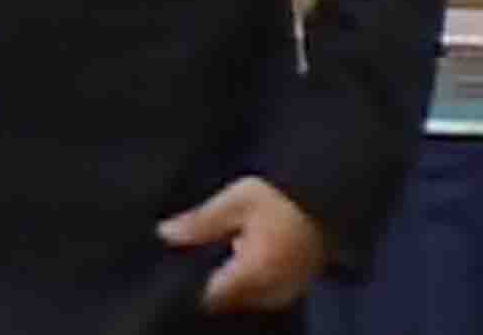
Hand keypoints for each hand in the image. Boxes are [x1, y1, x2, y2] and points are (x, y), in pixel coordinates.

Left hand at [158, 175, 324, 311]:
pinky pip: (266, 292)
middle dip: (214, 277)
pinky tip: (252, 249)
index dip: (192, 283)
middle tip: (211, 244)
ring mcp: (289, 291)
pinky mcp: (299, 286)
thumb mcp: (235, 200)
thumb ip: (200, 222)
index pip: (212, 296)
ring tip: (235, 241)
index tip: (183, 263)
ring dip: (235, 277)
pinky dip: (254, 278)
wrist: (328, 196)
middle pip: (229, 299)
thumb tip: (166, 233)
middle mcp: (274, 290)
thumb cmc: (283, 196)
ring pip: (248, 297)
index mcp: (255, 271)